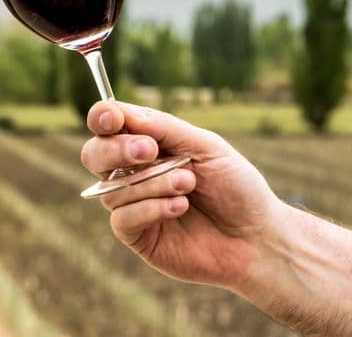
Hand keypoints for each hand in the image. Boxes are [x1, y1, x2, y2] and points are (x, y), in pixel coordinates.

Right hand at [81, 101, 282, 289]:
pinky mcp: (137, 236)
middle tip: (150, 151)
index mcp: (149, 143)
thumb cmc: (236, 186)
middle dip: (115, 149)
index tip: (112, 119)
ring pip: (113, 187)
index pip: (109, 125)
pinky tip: (179, 207)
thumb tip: (122, 113)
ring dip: (152, 182)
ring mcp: (133, 204)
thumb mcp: (206, 146)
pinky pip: (121, 217)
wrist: (257, 237)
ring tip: (188, 184)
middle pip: (94, 154)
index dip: (103, 118)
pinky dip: (150, 208)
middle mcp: (134, 172)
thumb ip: (164, 128)